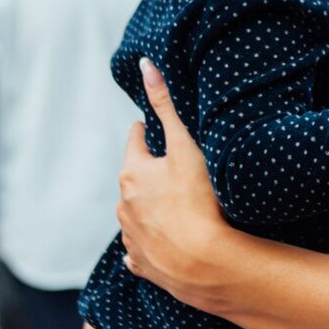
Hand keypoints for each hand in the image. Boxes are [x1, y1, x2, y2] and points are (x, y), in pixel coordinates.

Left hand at [116, 58, 223, 307]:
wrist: (203, 262)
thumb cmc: (197, 200)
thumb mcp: (184, 146)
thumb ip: (165, 105)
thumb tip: (145, 65)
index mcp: (132, 173)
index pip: (134, 141)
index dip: (143, 132)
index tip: (146, 127)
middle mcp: (124, 204)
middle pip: (132, 178)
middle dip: (146, 171)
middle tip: (167, 167)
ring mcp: (130, 236)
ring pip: (134, 213)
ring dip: (146, 206)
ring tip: (170, 205)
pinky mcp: (141, 263)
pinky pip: (139, 249)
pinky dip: (147, 241)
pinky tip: (161, 241)